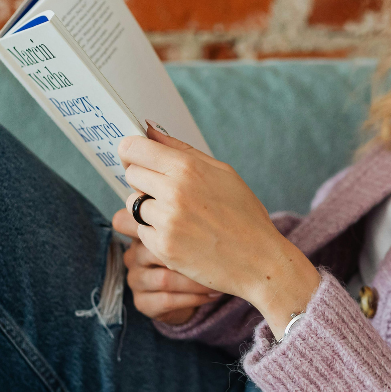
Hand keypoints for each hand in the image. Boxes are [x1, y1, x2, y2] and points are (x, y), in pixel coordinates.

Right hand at [112, 207, 218, 324]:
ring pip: (164, 279)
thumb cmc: (197, 248)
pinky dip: (193, 298)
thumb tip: (201, 184)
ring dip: (195, 281)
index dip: (151, 220)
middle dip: (189, 255)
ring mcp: (136, 279)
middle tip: (215, 255)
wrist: (198, 285)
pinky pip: (167, 300)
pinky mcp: (143, 302)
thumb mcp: (193, 225)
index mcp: (139, 230)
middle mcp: (133, 254)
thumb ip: (189, 207)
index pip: (126, 221)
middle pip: (153, 251)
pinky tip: (212, 294)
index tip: (190, 225)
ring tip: (218, 279)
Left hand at [119, 126, 320, 338]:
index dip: (131, 152)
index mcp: (188, 168)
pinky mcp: (163, 248)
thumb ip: (181, 150)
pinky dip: (155, 232)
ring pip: (133, 204)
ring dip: (148, 208)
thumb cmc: (244, 214)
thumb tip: (149, 129)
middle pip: (131, 174)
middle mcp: (173, 192)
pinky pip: (141, 231)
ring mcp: (166, 222)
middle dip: (143, 180)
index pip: (133, 149)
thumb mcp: (221, 172)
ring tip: (176, 215)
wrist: (259, 261)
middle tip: (165, 191)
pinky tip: (180, 235)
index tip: (136, 158)